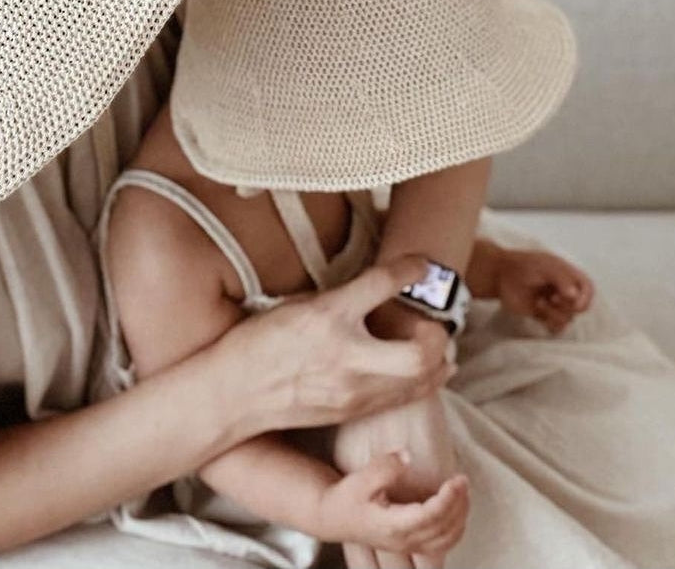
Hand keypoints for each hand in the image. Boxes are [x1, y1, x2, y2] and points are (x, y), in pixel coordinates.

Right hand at [223, 257, 453, 431]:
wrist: (235, 393)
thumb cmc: (260, 341)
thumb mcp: (297, 304)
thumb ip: (340, 298)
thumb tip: (377, 287)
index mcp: (327, 316)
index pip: (382, 283)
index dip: (411, 267)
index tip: (423, 263)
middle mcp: (345, 354)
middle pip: (419, 351)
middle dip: (438, 333)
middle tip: (432, 320)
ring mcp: (353, 389)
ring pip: (420, 379)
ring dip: (439, 358)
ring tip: (436, 343)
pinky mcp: (353, 411)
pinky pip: (403, 397)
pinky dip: (423, 381)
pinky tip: (424, 369)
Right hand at [315, 453, 468, 562]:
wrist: (333, 518)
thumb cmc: (346, 497)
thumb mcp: (360, 478)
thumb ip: (385, 467)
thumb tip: (407, 456)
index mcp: (393, 525)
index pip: (430, 517)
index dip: (447, 499)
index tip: (456, 479)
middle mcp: (404, 540)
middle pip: (443, 529)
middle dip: (458, 505)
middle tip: (463, 479)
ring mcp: (408, 545)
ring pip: (446, 540)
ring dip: (460, 517)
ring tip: (463, 492)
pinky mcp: (410, 543)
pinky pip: (442, 544)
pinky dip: (455, 528)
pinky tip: (456, 510)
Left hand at [496, 249, 593, 333]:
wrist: (499, 275)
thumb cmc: (523, 266)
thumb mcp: (545, 267)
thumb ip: (562, 279)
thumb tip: (575, 296)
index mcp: (567, 274)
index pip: (587, 288)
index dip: (585, 298)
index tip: (575, 303)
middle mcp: (563, 290)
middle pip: (580, 307)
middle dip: (567, 306)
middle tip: (552, 298)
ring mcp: (554, 304)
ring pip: (568, 318)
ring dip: (554, 313)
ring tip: (539, 303)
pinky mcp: (543, 315)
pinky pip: (557, 328)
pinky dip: (551, 324)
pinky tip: (539, 314)